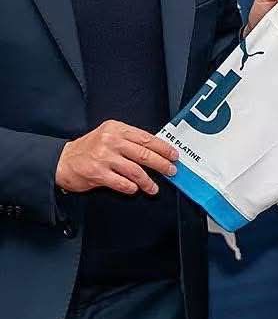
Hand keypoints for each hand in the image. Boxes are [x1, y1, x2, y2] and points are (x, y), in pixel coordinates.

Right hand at [55, 120, 178, 195]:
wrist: (63, 160)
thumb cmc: (89, 148)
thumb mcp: (109, 135)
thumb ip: (129, 140)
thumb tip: (155, 150)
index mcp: (117, 129)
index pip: (146, 138)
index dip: (163, 148)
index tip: (173, 155)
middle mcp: (111, 141)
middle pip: (144, 154)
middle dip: (161, 164)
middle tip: (171, 170)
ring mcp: (104, 157)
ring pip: (135, 170)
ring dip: (148, 181)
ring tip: (154, 188)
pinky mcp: (97, 174)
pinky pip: (121, 183)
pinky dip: (131, 187)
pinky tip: (136, 189)